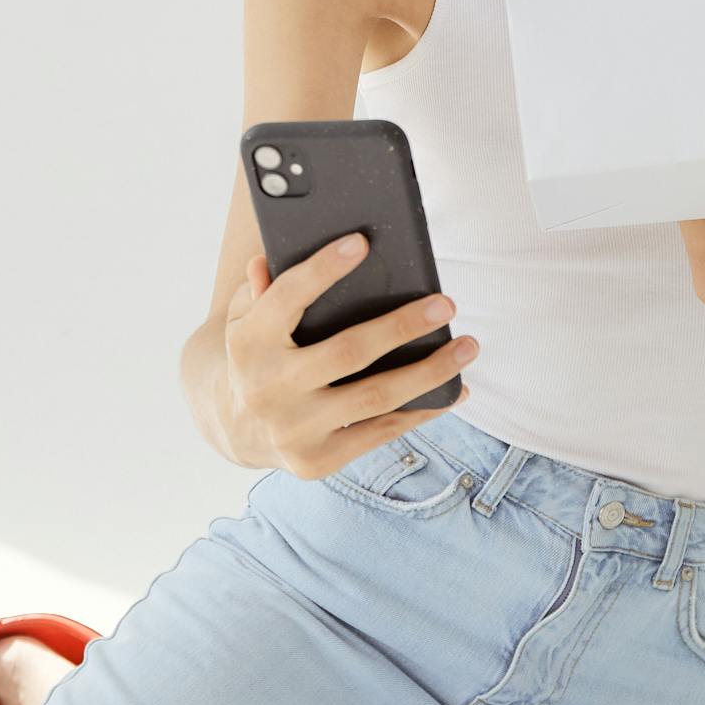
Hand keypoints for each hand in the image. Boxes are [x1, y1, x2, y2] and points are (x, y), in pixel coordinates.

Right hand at [222, 233, 479, 479]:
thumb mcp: (247, 317)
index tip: (361, 243)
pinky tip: (455, 390)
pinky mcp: (317, 461)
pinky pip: (382, 432)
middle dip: (402, 326)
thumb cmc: (258, 355)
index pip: (287, 298)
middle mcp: (267, 389)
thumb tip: (267, 260)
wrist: (236, 427)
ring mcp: (293, 430)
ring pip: (376, 398)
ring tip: (468, 346)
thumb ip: (261, 289)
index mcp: (247, 343)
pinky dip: (423, 410)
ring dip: (431, 372)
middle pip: (348, 353)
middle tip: (446, 304)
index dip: (324, 269)